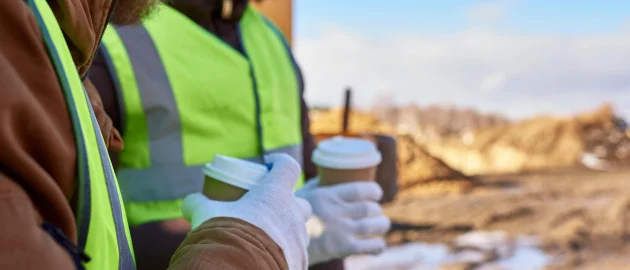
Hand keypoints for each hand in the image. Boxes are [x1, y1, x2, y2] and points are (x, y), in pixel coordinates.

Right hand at [183, 154, 311, 269]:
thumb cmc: (225, 234)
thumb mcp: (206, 214)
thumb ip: (198, 203)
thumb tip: (191, 202)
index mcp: (275, 194)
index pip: (289, 167)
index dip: (280, 163)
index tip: (270, 165)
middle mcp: (293, 215)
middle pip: (301, 204)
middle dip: (289, 206)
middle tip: (269, 211)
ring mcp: (300, 241)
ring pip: (299, 233)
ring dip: (286, 234)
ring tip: (265, 241)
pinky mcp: (300, 263)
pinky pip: (296, 257)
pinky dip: (284, 257)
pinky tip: (267, 260)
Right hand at [296, 178, 390, 264]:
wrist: (280, 242)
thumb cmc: (291, 216)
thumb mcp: (301, 196)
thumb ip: (315, 185)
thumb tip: (326, 173)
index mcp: (326, 196)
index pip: (360, 189)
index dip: (374, 191)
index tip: (377, 194)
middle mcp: (335, 212)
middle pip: (369, 208)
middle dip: (377, 210)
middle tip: (376, 212)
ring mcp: (340, 230)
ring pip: (373, 226)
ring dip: (382, 225)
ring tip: (382, 225)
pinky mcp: (342, 248)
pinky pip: (370, 246)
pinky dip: (378, 246)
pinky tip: (378, 245)